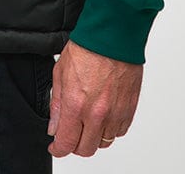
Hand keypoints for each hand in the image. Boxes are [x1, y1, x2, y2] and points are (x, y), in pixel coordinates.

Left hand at [47, 41, 142, 157]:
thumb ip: (57, 104)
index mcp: (77, 104)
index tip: (56, 145)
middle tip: (72, 131)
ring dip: (94, 136)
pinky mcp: (129, 109)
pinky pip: (119, 131)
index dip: (59, 148)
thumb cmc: (88, 47)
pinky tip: (104, 113)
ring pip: (104, 142)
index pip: (67, 143)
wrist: (113, 35)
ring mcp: (115, 113)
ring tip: (89, 118)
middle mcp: (97, 113)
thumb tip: (54, 126)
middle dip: (75, 144)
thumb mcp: (60, 72)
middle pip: (86, 149)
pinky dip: (111, 128)